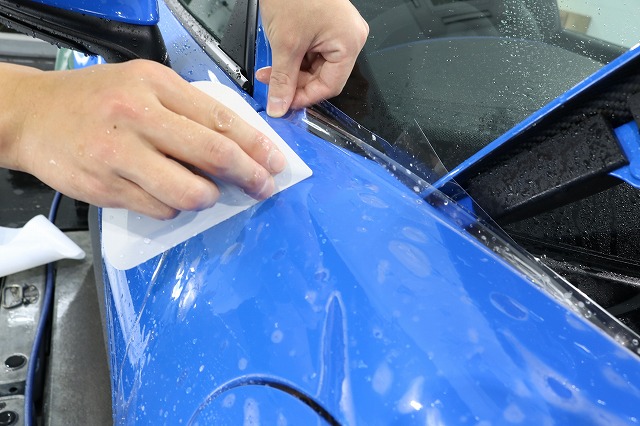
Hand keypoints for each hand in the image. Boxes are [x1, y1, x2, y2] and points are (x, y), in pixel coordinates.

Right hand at [0, 61, 285, 218]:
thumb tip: (237, 144)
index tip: (275, 161)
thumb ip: (188, 110)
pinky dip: (173, 206)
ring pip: (188, 192)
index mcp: (155, 86)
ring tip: (205, 191)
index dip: (255, 145)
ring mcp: (119, 156)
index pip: (220, 120)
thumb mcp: (145, 86)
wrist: (34, 115)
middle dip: (248, 176)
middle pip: (212, 154)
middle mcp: (138, 118)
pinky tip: (165, 192)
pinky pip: (159, 209)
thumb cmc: (97, 99)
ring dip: (207, 197)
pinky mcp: (106, 188)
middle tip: (263, 186)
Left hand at [255, 0, 368, 116]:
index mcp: (349, 43)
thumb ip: (283, 80)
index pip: (330, 86)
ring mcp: (338, 30)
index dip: (305, 97)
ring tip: (271, 68)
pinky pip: (312, 51)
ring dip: (291, 70)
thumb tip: (280, 106)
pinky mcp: (325, 25)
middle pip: (323, 76)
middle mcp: (349, 37)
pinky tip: (278, 56)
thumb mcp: (285, 44)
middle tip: (273, 85)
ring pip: (315, 65)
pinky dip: (294, 57)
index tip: (285, 104)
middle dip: (295, 82)